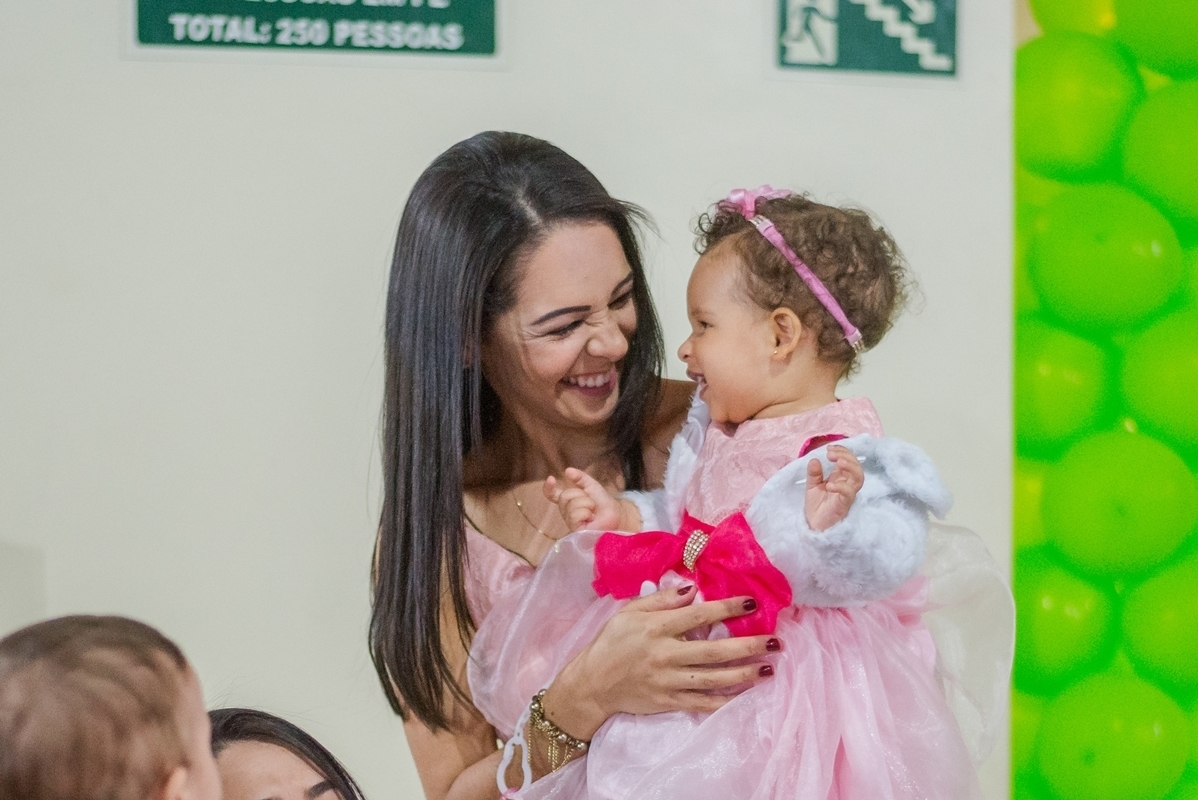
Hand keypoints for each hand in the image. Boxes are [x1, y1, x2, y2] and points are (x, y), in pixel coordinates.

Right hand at [542, 586, 780, 739]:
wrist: (592, 684)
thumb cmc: (612, 642)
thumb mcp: (629, 612)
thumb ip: (660, 599)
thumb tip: (691, 589)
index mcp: (656, 628)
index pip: (698, 616)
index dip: (726, 608)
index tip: (751, 602)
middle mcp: (665, 655)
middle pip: (714, 651)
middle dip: (747, 646)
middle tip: (774, 641)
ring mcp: (668, 681)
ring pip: (714, 679)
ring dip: (744, 674)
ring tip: (769, 667)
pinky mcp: (668, 702)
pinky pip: (703, 703)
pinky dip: (726, 700)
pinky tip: (746, 694)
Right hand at [543, 467, 622, 531]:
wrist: (616, 514)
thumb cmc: (603, 502)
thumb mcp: (591, 485)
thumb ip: (580, 477)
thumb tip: (567, 470)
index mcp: (568, 501)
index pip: (552, 495)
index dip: (548, 488)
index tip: (551, 478)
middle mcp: (566, 511)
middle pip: (564, 496)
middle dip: (580, 495)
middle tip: (591, 502)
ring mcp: (570, 521)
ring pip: (570, 506)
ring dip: (586, 504)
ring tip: (593, 511)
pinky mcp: (575, 530)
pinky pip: (574, 515)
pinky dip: (585, 513)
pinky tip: (591, 518)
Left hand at [805, 445, 864, 530]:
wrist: (813, 528)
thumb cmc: (817, 508)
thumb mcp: (812, 487)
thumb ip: (814, 473)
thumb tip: (815, 459)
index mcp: (840, 478)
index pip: (848, 460)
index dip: (842, 451)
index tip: (830, 448)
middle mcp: (846, 485)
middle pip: (856, 467)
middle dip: (846, 456)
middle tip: (830, 454)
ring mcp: (847, 495)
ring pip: (858, 478)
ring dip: (850, 467)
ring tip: (837, 462)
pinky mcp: (844, 505)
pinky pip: (848, 494)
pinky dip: (841, 487)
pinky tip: (829, 485)